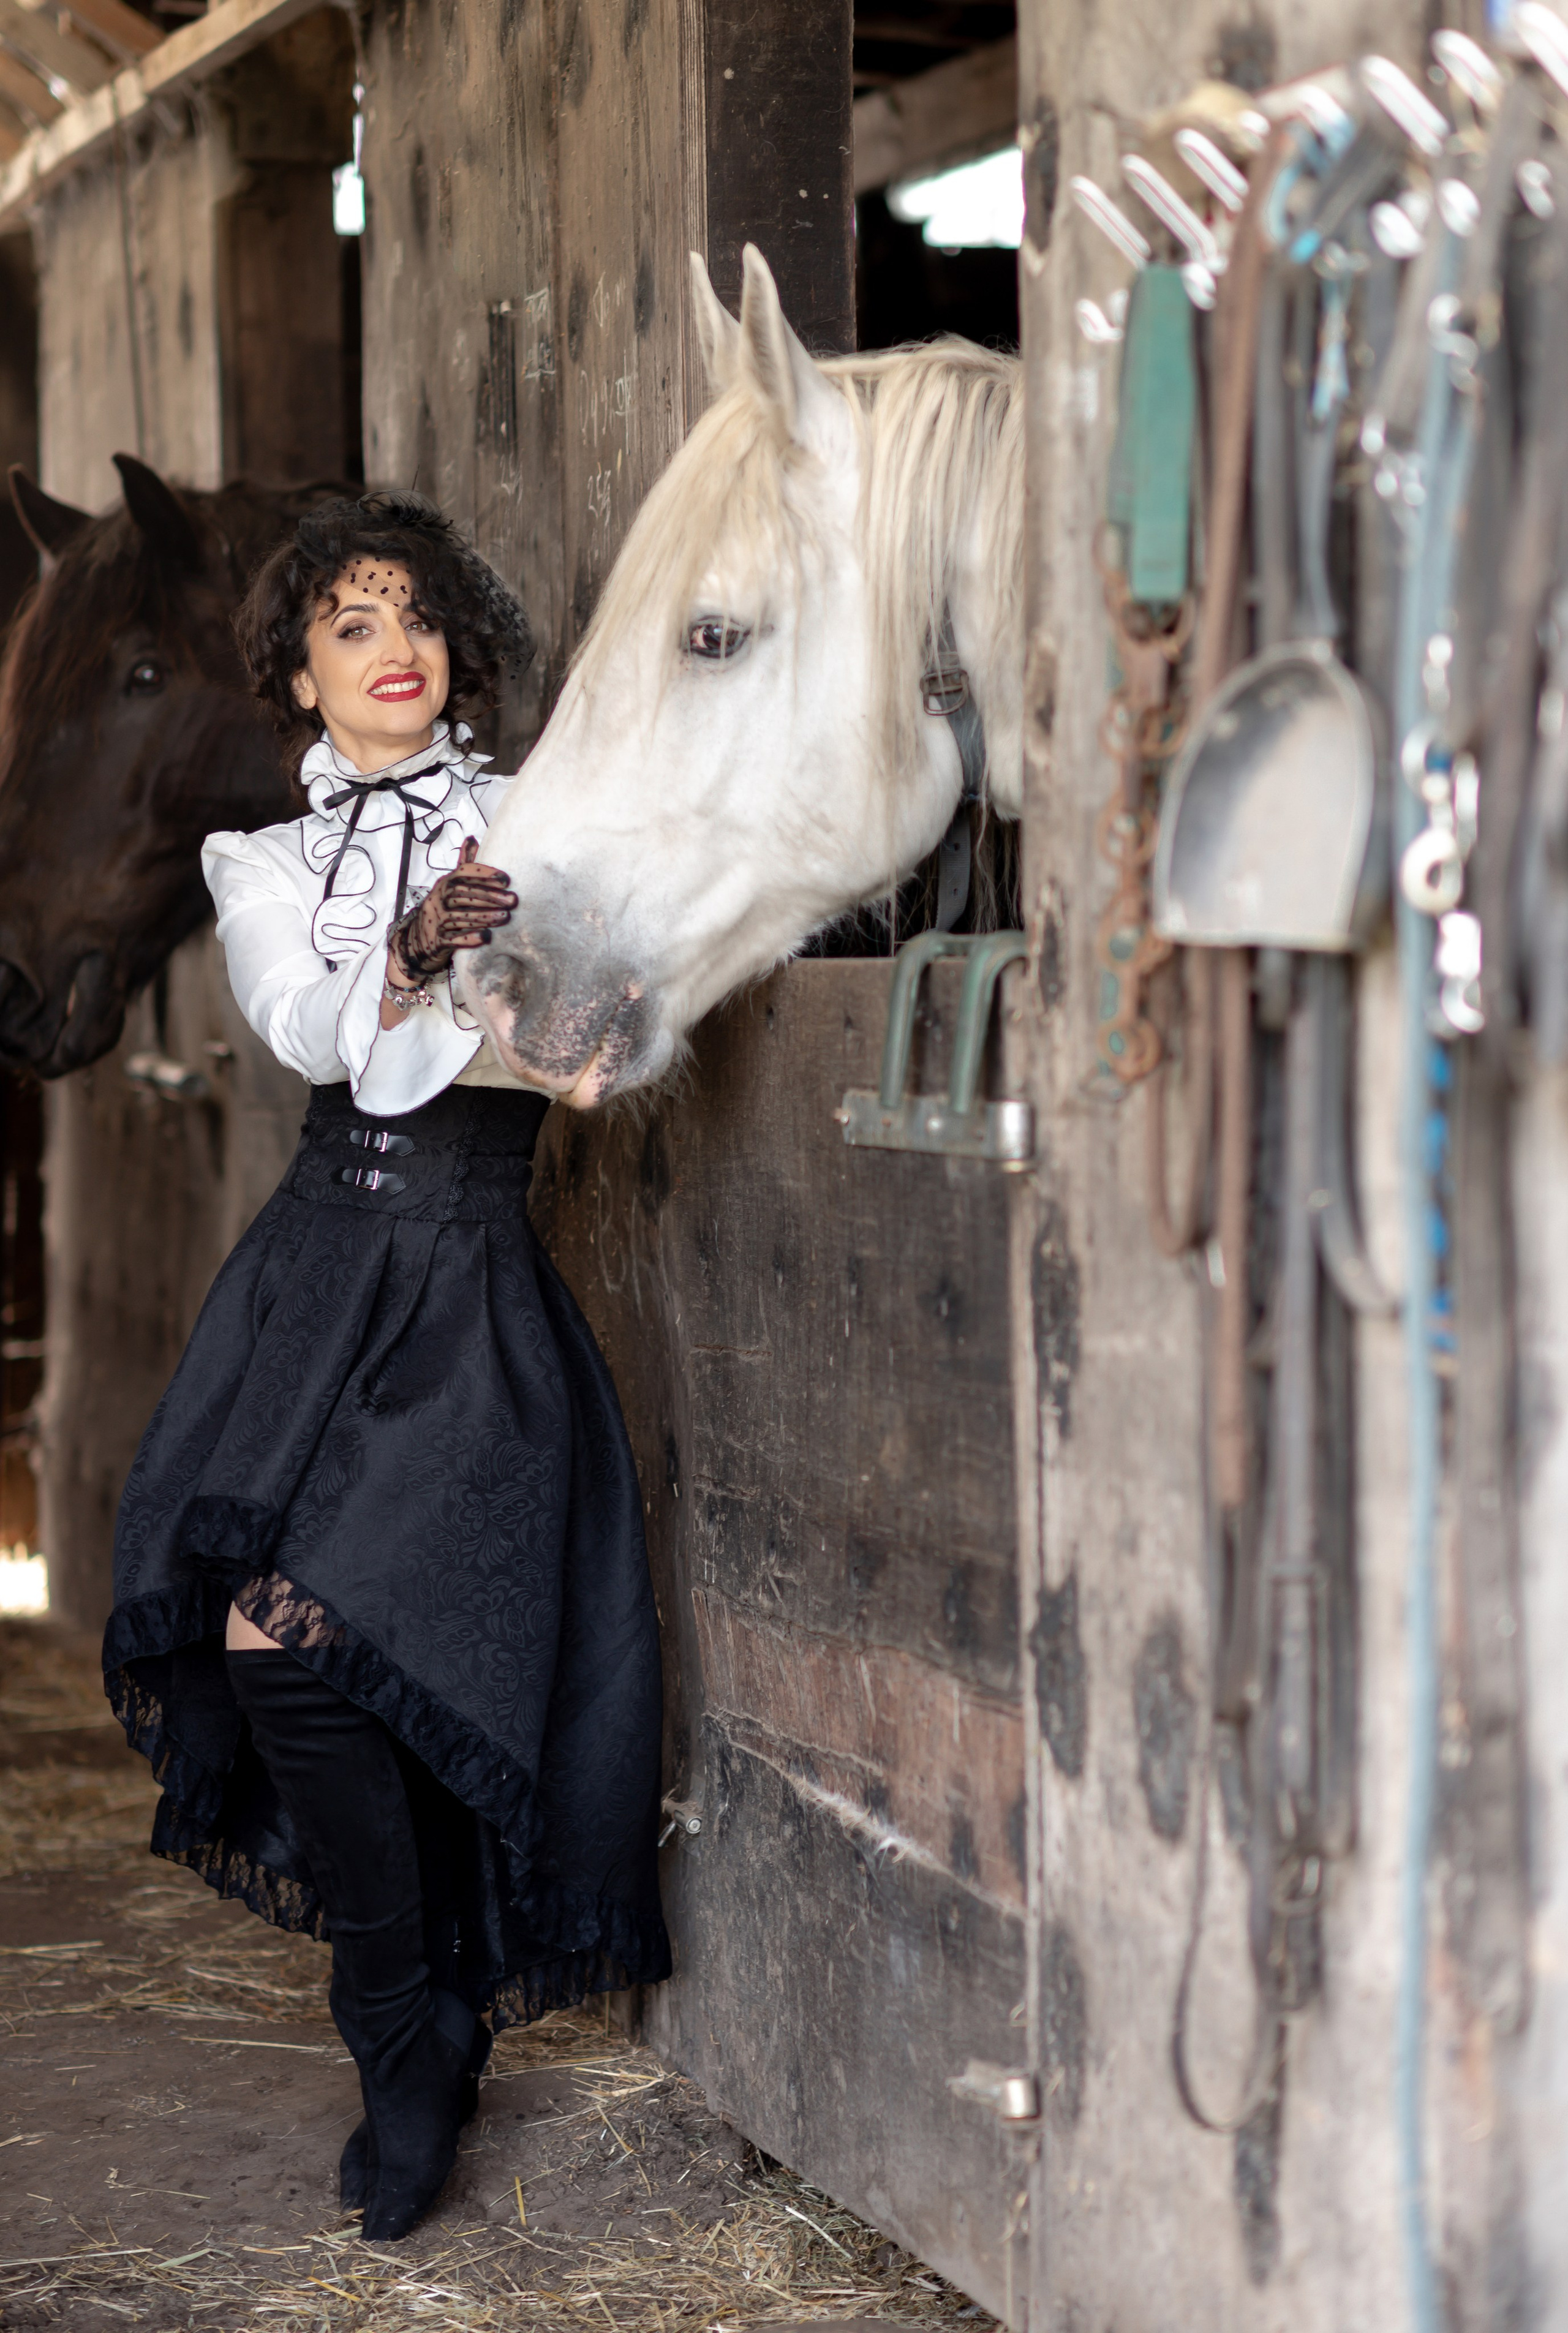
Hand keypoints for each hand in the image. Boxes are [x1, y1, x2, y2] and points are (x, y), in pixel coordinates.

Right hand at [389, 838, 517, 980]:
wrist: (418, 940)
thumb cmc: (442, 909)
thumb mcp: (450, 885)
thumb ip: (464, 865)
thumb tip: (472, 839)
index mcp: (444, 884)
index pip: (462, 874)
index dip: (483, 874)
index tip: (505, 879)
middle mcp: (438, 900)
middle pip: (462, 894)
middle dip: (489, 897)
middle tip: (512, 900)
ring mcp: (436, 920)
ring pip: (459, 916)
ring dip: (483, 916)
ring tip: (505, 916)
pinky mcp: (437, 941)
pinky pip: (452, 939)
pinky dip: (469, 938)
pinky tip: (486, 937)